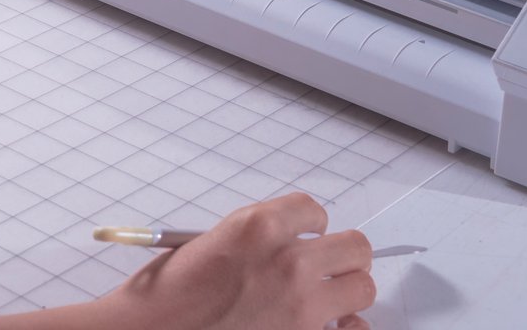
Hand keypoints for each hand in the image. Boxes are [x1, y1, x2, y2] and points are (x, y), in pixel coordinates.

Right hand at [103, 194, 374, 329]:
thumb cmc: (165, 296)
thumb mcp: (206, 244)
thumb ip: (254, 239)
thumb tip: (291, 245)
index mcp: (256, 227)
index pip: (313, 209)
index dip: (309, 223)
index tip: (304, 234)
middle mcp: (287, 262)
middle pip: (355, 247)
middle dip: (340, 254)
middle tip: (323, 264)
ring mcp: (302, 307)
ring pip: (362, 287)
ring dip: (345, 290)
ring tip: (323, 296)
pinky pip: (355, 329)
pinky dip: (347, 327)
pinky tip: (330, 325)